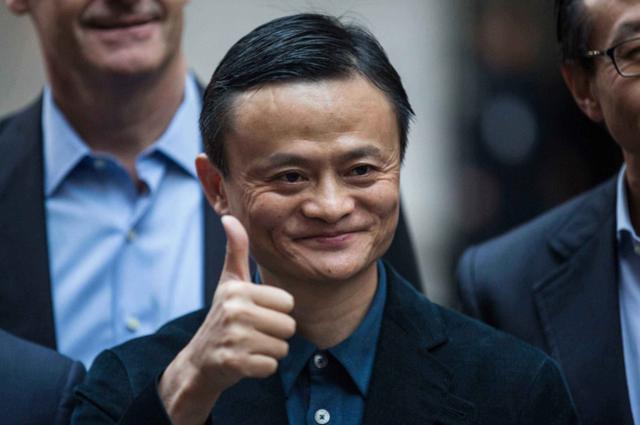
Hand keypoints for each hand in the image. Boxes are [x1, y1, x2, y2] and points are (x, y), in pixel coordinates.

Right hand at [158, 215, 295, 424]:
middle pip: (288, 326)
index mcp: (238, 289)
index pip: (287, 302)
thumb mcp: (229, 282)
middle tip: (253, 332)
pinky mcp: (234, 364)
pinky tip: (245, 361)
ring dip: (270, 351)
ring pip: (282, 347)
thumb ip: (235, 251)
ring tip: (249, 346)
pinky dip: (262, 367)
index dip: (276, 311)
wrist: (200, 361)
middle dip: (276, 333)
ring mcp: (233, 338)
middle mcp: (234, 311)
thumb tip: (229, 217)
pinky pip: (271, 366)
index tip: (256, 313)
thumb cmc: (222, 316)